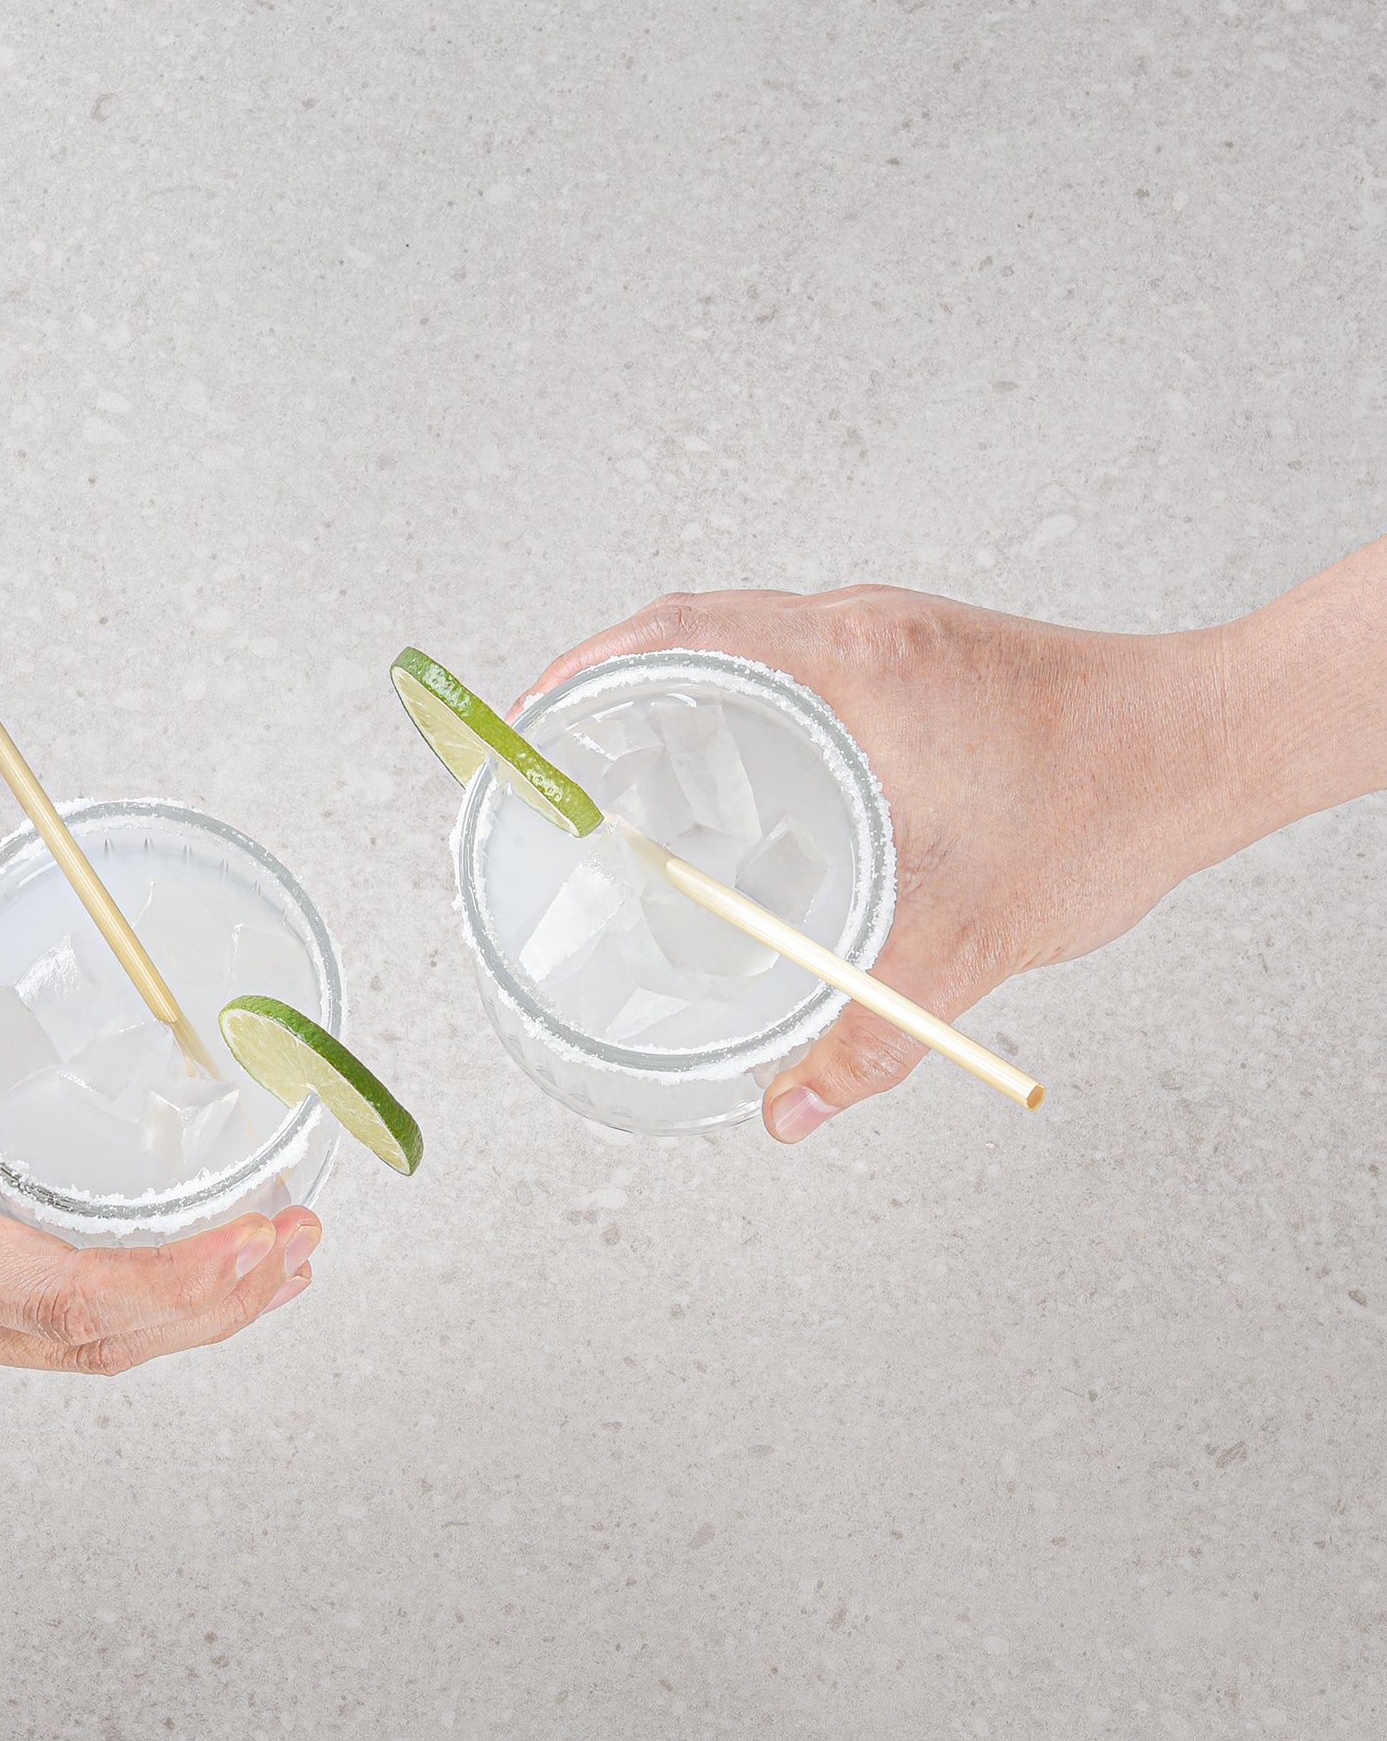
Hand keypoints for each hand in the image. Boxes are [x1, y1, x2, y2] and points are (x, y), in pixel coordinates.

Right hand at [0, 852, 318, 1367]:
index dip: (187, 1276)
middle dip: (215, 1305)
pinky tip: (145, 1268)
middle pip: (95, 1344)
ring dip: (172, 1315)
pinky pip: (25, 1331)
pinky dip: (107, 1307)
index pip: (74, 1294)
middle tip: (298, 1250)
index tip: (266, 1237)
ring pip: (65, 1351)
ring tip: (255, 1267)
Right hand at [516, 587, 1236, 1141]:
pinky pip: (789, 654)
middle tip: (556, 754)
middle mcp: (862, 627)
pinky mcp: (914, 650)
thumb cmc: (1107, 807)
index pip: (679, 634)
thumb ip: (867, 1037)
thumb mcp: (971, 935)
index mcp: (854, 665)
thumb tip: (787, 1115)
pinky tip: (733, 770)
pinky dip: (734, 696)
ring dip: (671, 683)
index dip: (585, 671)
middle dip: (606, 680)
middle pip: (689, 625)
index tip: (528, 722)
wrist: (1212, 742)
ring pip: (741, 635)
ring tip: (621, 763)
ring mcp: (889, 631)